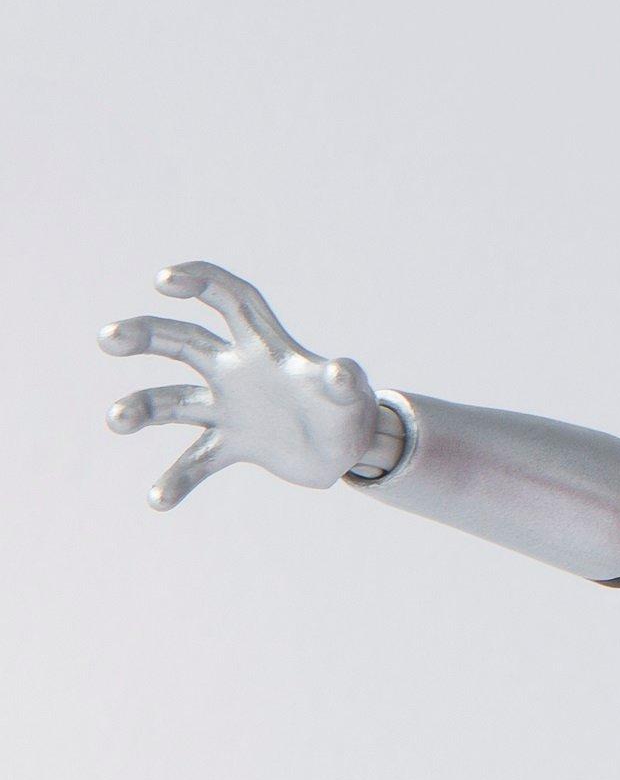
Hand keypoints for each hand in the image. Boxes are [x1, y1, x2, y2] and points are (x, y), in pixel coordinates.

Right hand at [101, 263, 390, 507]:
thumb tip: (341, 371)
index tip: (164, 279)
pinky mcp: (232, 444)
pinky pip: (195, 461)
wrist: (350, 449)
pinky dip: (177, 479)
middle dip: (146, 335)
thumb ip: (344, 382)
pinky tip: (159, 500)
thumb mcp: (350, 396)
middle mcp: (238, 372)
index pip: (231, 301)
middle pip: (184, 341)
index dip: (201, 281)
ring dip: (141, 408)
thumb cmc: (350, 410)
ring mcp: (230, 408)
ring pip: (173, 402)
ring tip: (116, 420)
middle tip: (108, 337)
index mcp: (267, 347)